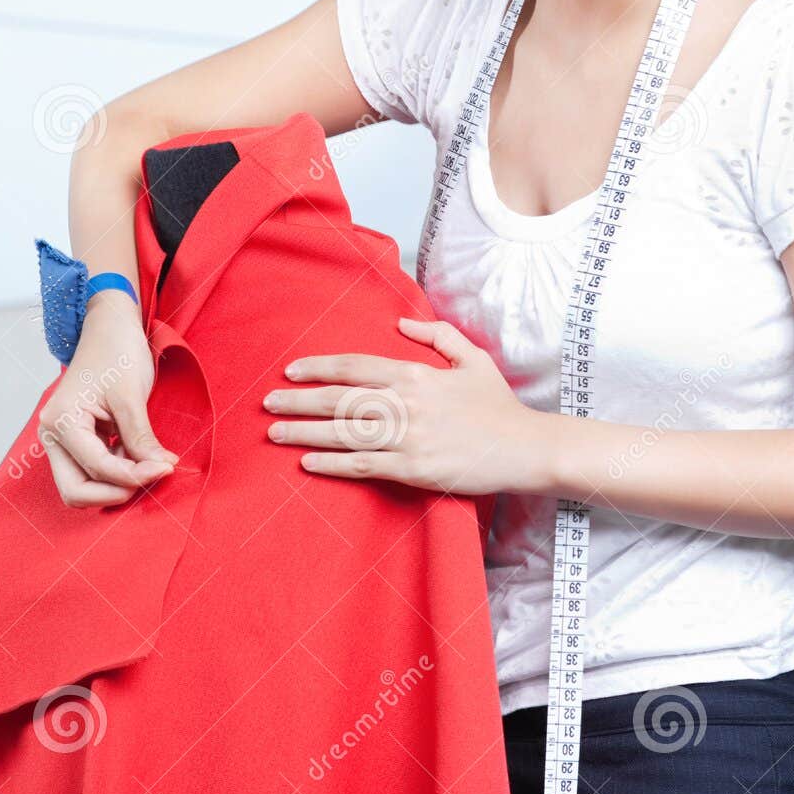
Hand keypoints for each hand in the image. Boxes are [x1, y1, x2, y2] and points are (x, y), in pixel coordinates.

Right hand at [38, 300, 178, 507]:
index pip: (97, 467)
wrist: (110, 327)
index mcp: (61, 421)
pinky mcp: (77, 440)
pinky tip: (139, 456)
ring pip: (82, 485)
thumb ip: (141, 438)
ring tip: (147, 462)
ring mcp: (62, 439)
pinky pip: (92, 471)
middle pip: (76, 491)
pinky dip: (117, 472)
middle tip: (152, 478)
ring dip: (115, 484)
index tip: (167, 469)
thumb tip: (160, 469)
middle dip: (115, 492)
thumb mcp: (131, 396)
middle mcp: (53, 434)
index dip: (134, 475)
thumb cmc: (116, 351)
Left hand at [260, 315, 546, 495]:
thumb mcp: (473, 359)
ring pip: (344, 433)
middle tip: (267, 403)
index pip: (355, 366)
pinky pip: (363, 465)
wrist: (527, 448)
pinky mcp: (414, 469)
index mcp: (416, 375)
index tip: (291, 372)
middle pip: (339, 400)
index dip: (318, 368)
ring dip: (304, 432)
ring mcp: (408, 438)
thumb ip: (437, 336)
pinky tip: (307, 461)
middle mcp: (406, 404)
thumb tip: (401, 323)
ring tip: (275, 433)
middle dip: (298, 401)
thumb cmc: (499, 406)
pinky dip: (332, 463)